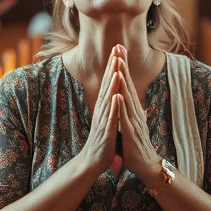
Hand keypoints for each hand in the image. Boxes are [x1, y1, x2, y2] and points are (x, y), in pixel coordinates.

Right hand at [78, 50, 121, 174]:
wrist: (93, 161)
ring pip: (109, 99)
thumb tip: (115, 90)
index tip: (118, 49)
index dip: (113, 65)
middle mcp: (102, 110)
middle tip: (116, 49)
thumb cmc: (103, 140)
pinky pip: (110, 119)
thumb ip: (111, 105)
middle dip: (112, 67)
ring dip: (112, 84)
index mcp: (104, 107)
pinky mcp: (106, 133)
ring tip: (117, 68)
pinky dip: (114, 108)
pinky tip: (117, 97)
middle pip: (107, 85)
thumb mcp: (108, 119)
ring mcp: (103, 121)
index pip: (109, 82)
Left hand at [114, 45, 162, 181]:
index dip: (123, 66)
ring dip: (122, 80)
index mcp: (133, 108)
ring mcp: (133, 121)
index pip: (126, 83)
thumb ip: (128, 109)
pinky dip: (121, 106)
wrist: (145, 164)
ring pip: (127, 97)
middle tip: (119, 47)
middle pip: (127, 84)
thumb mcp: (130, 122)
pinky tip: (118, 95)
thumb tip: (126, 96)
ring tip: (118, 64)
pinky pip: (125, 118)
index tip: (118, 49)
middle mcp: (134, 111)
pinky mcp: (130, 133)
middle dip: (122, 65)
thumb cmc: (135, 144)